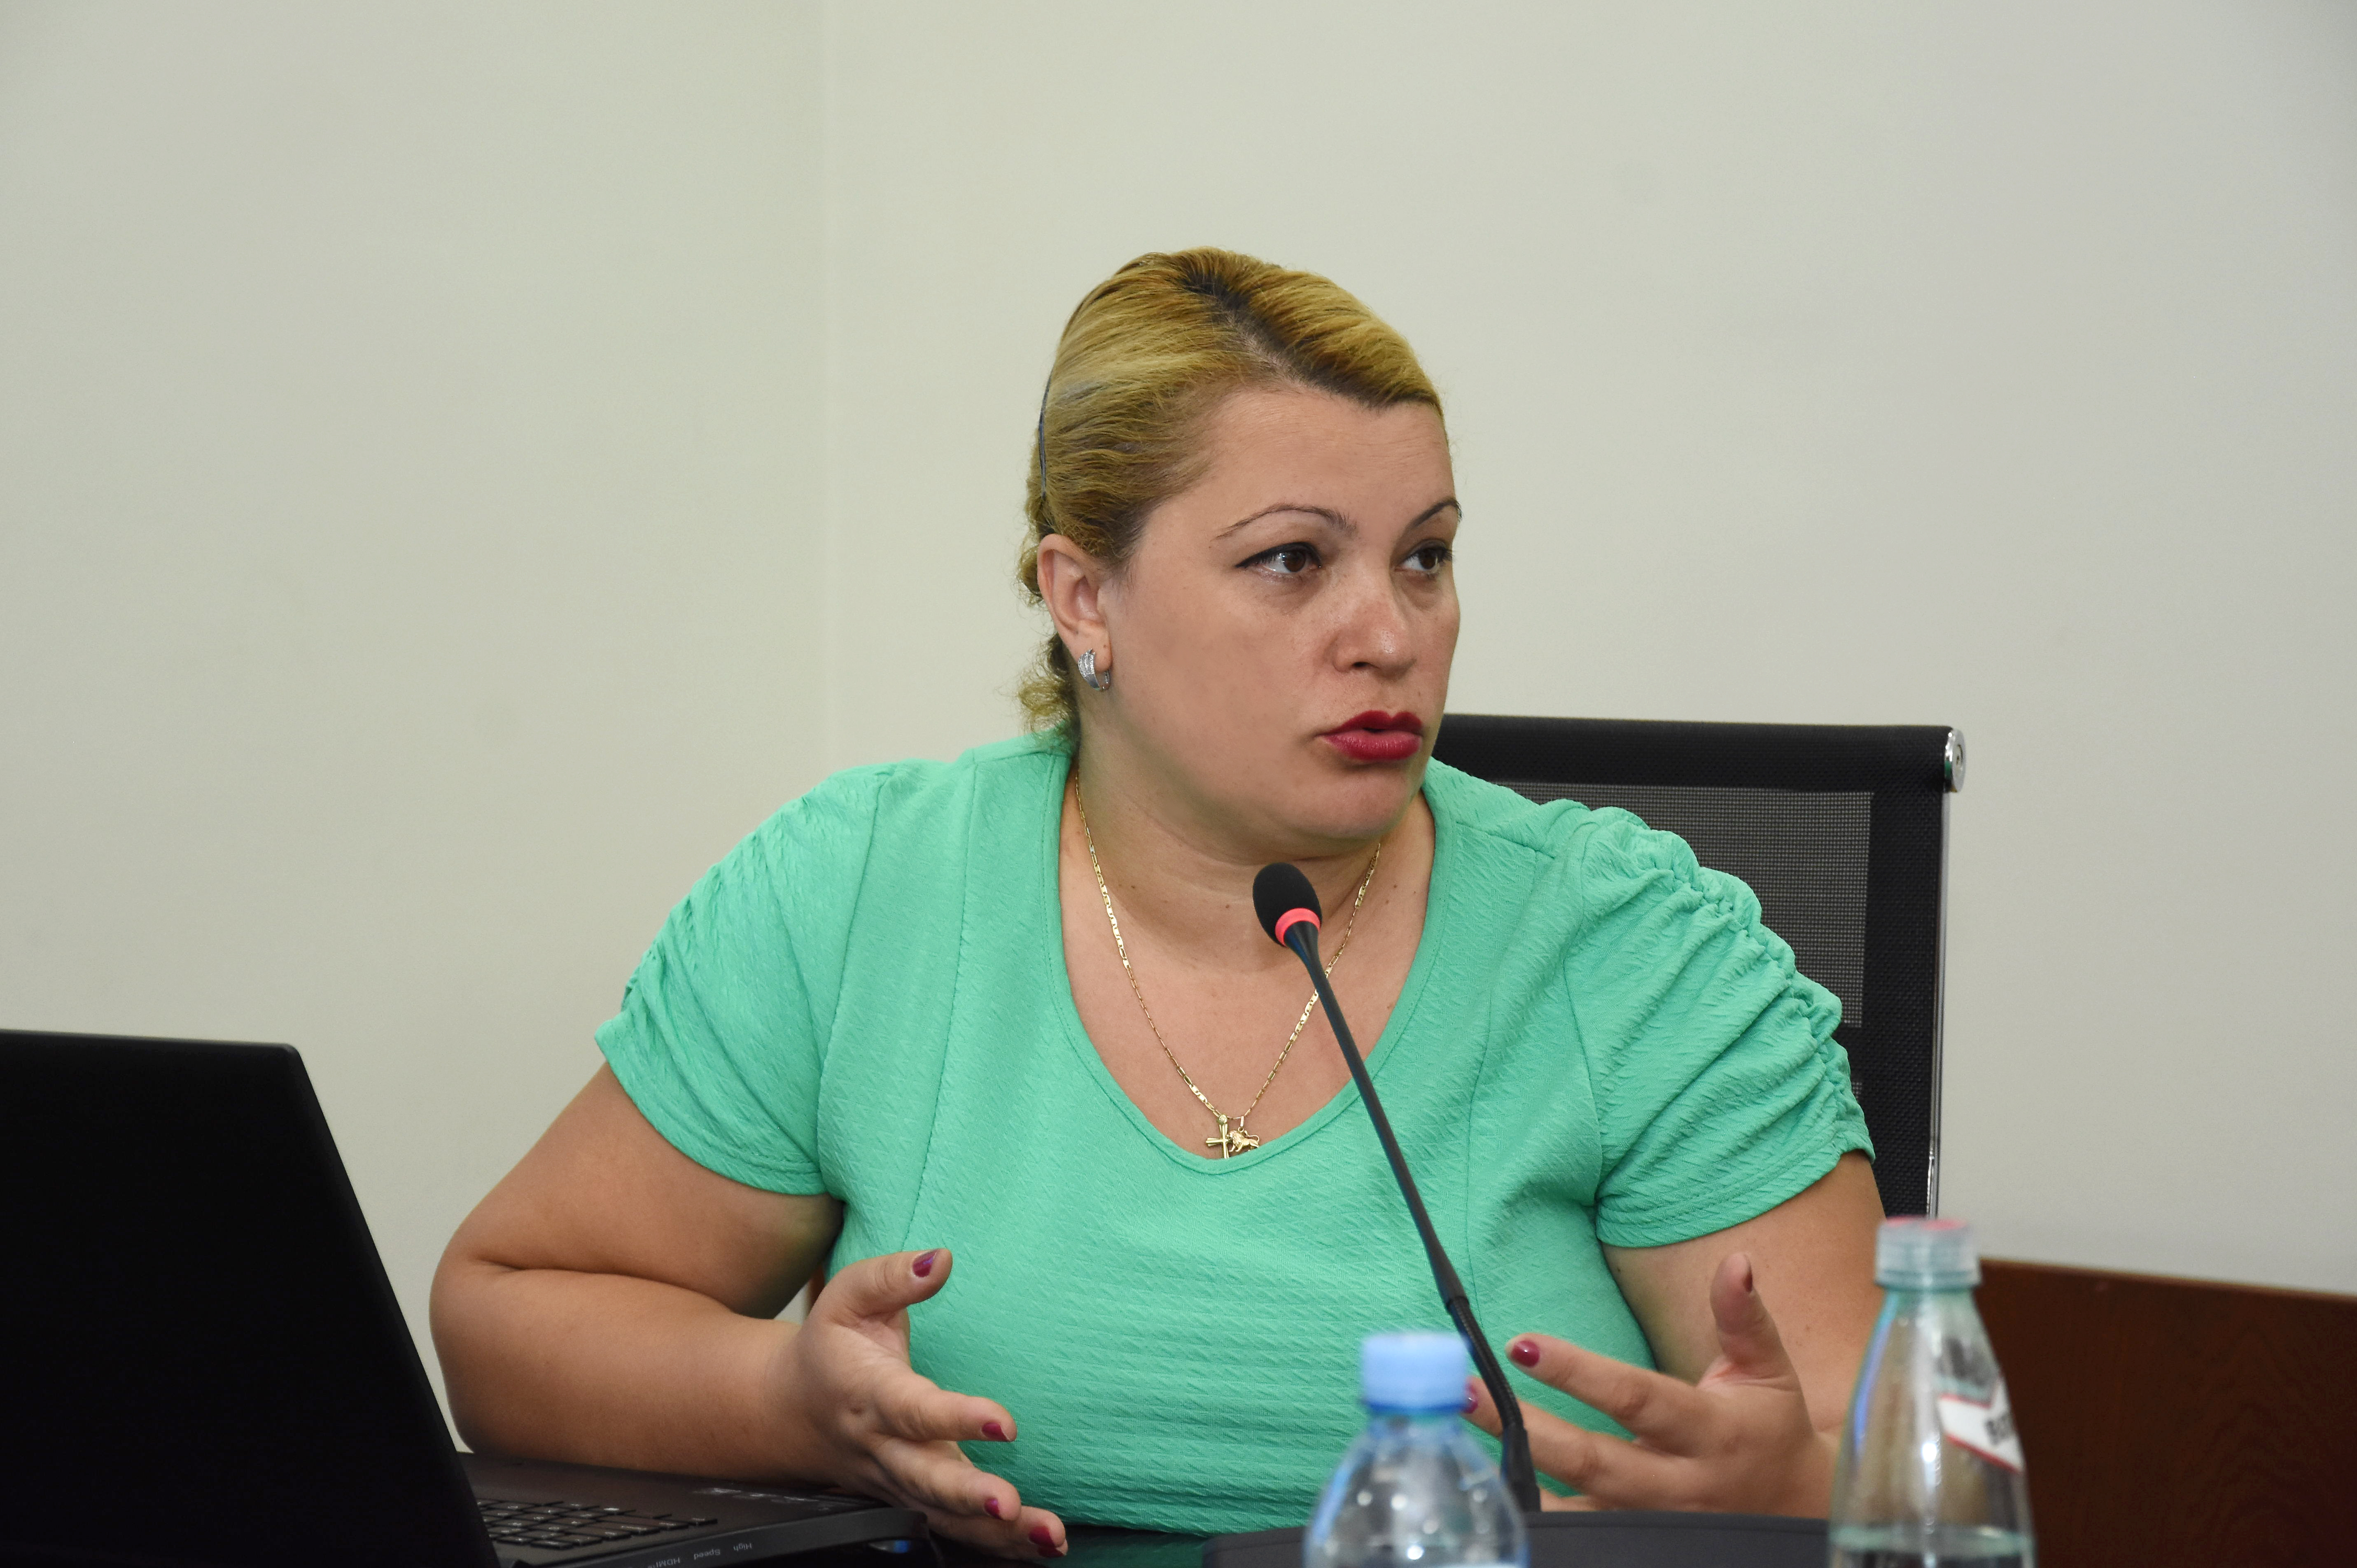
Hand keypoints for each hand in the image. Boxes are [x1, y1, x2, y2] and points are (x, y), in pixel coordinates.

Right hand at [773, 1248, 1066, 1557]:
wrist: (790, 1409)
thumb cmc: (832, 1347)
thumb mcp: (849, 1297)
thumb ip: (893, 1276)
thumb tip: (941, 1259)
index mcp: (869, 1395)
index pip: (914, 1410)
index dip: (957, 1417)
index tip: (1004, 1422)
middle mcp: (884, 1448)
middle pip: (925, 1480)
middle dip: (968, 1496)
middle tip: (1011, 1503)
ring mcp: (898, 1483)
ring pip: (943, 1517)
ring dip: (996, 1534)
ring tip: (1048, 1538)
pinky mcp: (913, 1502)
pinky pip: (952, 1532)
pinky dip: (996, 1547)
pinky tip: (1042, 1548)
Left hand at [1465, 1252, 1833, 1515]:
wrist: (1795, 1510)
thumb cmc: (1768, 1428)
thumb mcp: (1766, 1371)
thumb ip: (1743, 1318)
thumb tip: (1736, 1263)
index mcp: (1710, 1432)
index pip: (1636, 1398)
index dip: (1578, 1373)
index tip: (1522, 1343)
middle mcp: (1679, 1485)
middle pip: (1590, 1459)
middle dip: (1522, 1424)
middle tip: (1463, 1387)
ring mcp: (1652, 1522)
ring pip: (1575, 1507)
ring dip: (1513, 1473)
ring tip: (1456, 1435)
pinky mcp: (1633, 1543)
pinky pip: (1577, 1535)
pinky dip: (1531, 1514)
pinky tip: (1486, 1483)